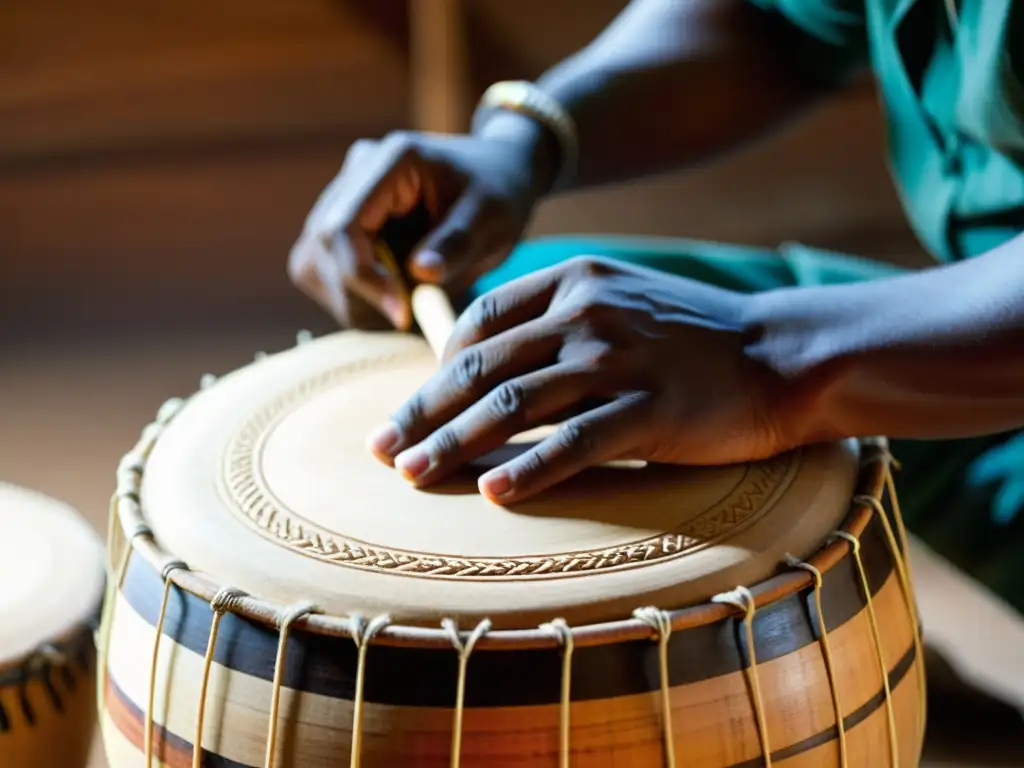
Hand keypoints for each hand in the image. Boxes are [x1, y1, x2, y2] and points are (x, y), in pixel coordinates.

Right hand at [288, 115, 555, 329]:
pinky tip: (394, 295)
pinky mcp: (338, 222)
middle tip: (413, 315)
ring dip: (356, 298)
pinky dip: (353, 296)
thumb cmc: (500, 194)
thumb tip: (420, 271)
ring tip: (409, 303)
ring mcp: (341, 196)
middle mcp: (356, 172)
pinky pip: (321, 270)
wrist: (498, 178)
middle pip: (324, 248)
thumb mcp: (493, 218)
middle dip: (362, 293)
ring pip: (315, 264)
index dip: (363, 276)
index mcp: (392, 160)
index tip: (402, 312)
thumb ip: (458, 242)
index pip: (344, 225)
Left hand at [366, 256, 794, 503]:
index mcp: (574, 279)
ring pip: (513, 404)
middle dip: (423, 411)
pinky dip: (529, 469)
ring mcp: (619, 358)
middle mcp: (587, 311)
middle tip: (382, 448)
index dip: (436, 366)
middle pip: (481, 366)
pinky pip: (574, 442)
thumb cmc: (694, 335)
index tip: (417, 407)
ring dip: (454, 443)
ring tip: (412, 475)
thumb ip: (560, 316)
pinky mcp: (651, 408)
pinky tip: (492, 493)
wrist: (781, 352)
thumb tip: (495, 359)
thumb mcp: (622, 300)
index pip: (480, 320)